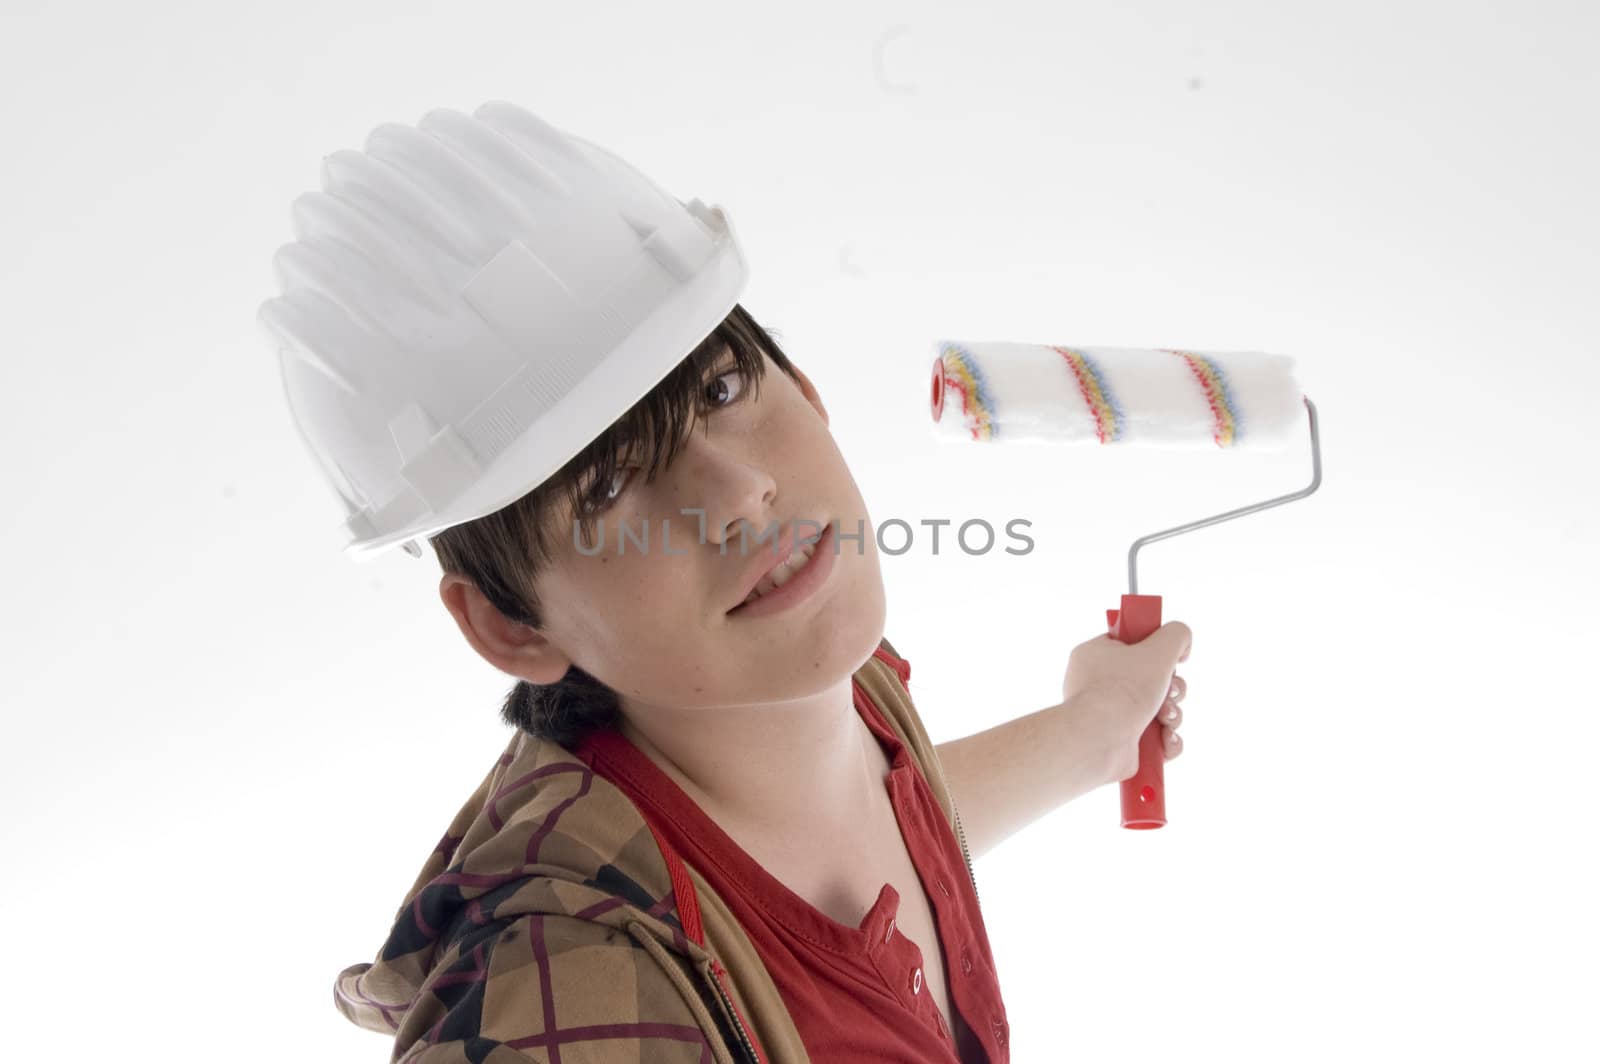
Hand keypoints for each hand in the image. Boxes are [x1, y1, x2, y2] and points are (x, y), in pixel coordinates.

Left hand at [1060, 621, 1191, 784]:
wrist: (1100, 740)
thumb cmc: (1122, 691)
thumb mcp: (1159, 648)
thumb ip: (1176, 634)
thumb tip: (1182, 644)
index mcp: (1096, 654)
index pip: (1130, 644)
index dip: (1154, 650)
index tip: (1166, 657)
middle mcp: (1098, 684)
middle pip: (1150, 679)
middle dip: (1171, 688)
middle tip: (1169, 692)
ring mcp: (1108, 714)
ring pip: (1156, 710)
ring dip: (1172, 715)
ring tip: (1165, 719)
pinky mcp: (1120, 742)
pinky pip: (1153, 738)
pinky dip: (1166, 740)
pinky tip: (1166, 740)